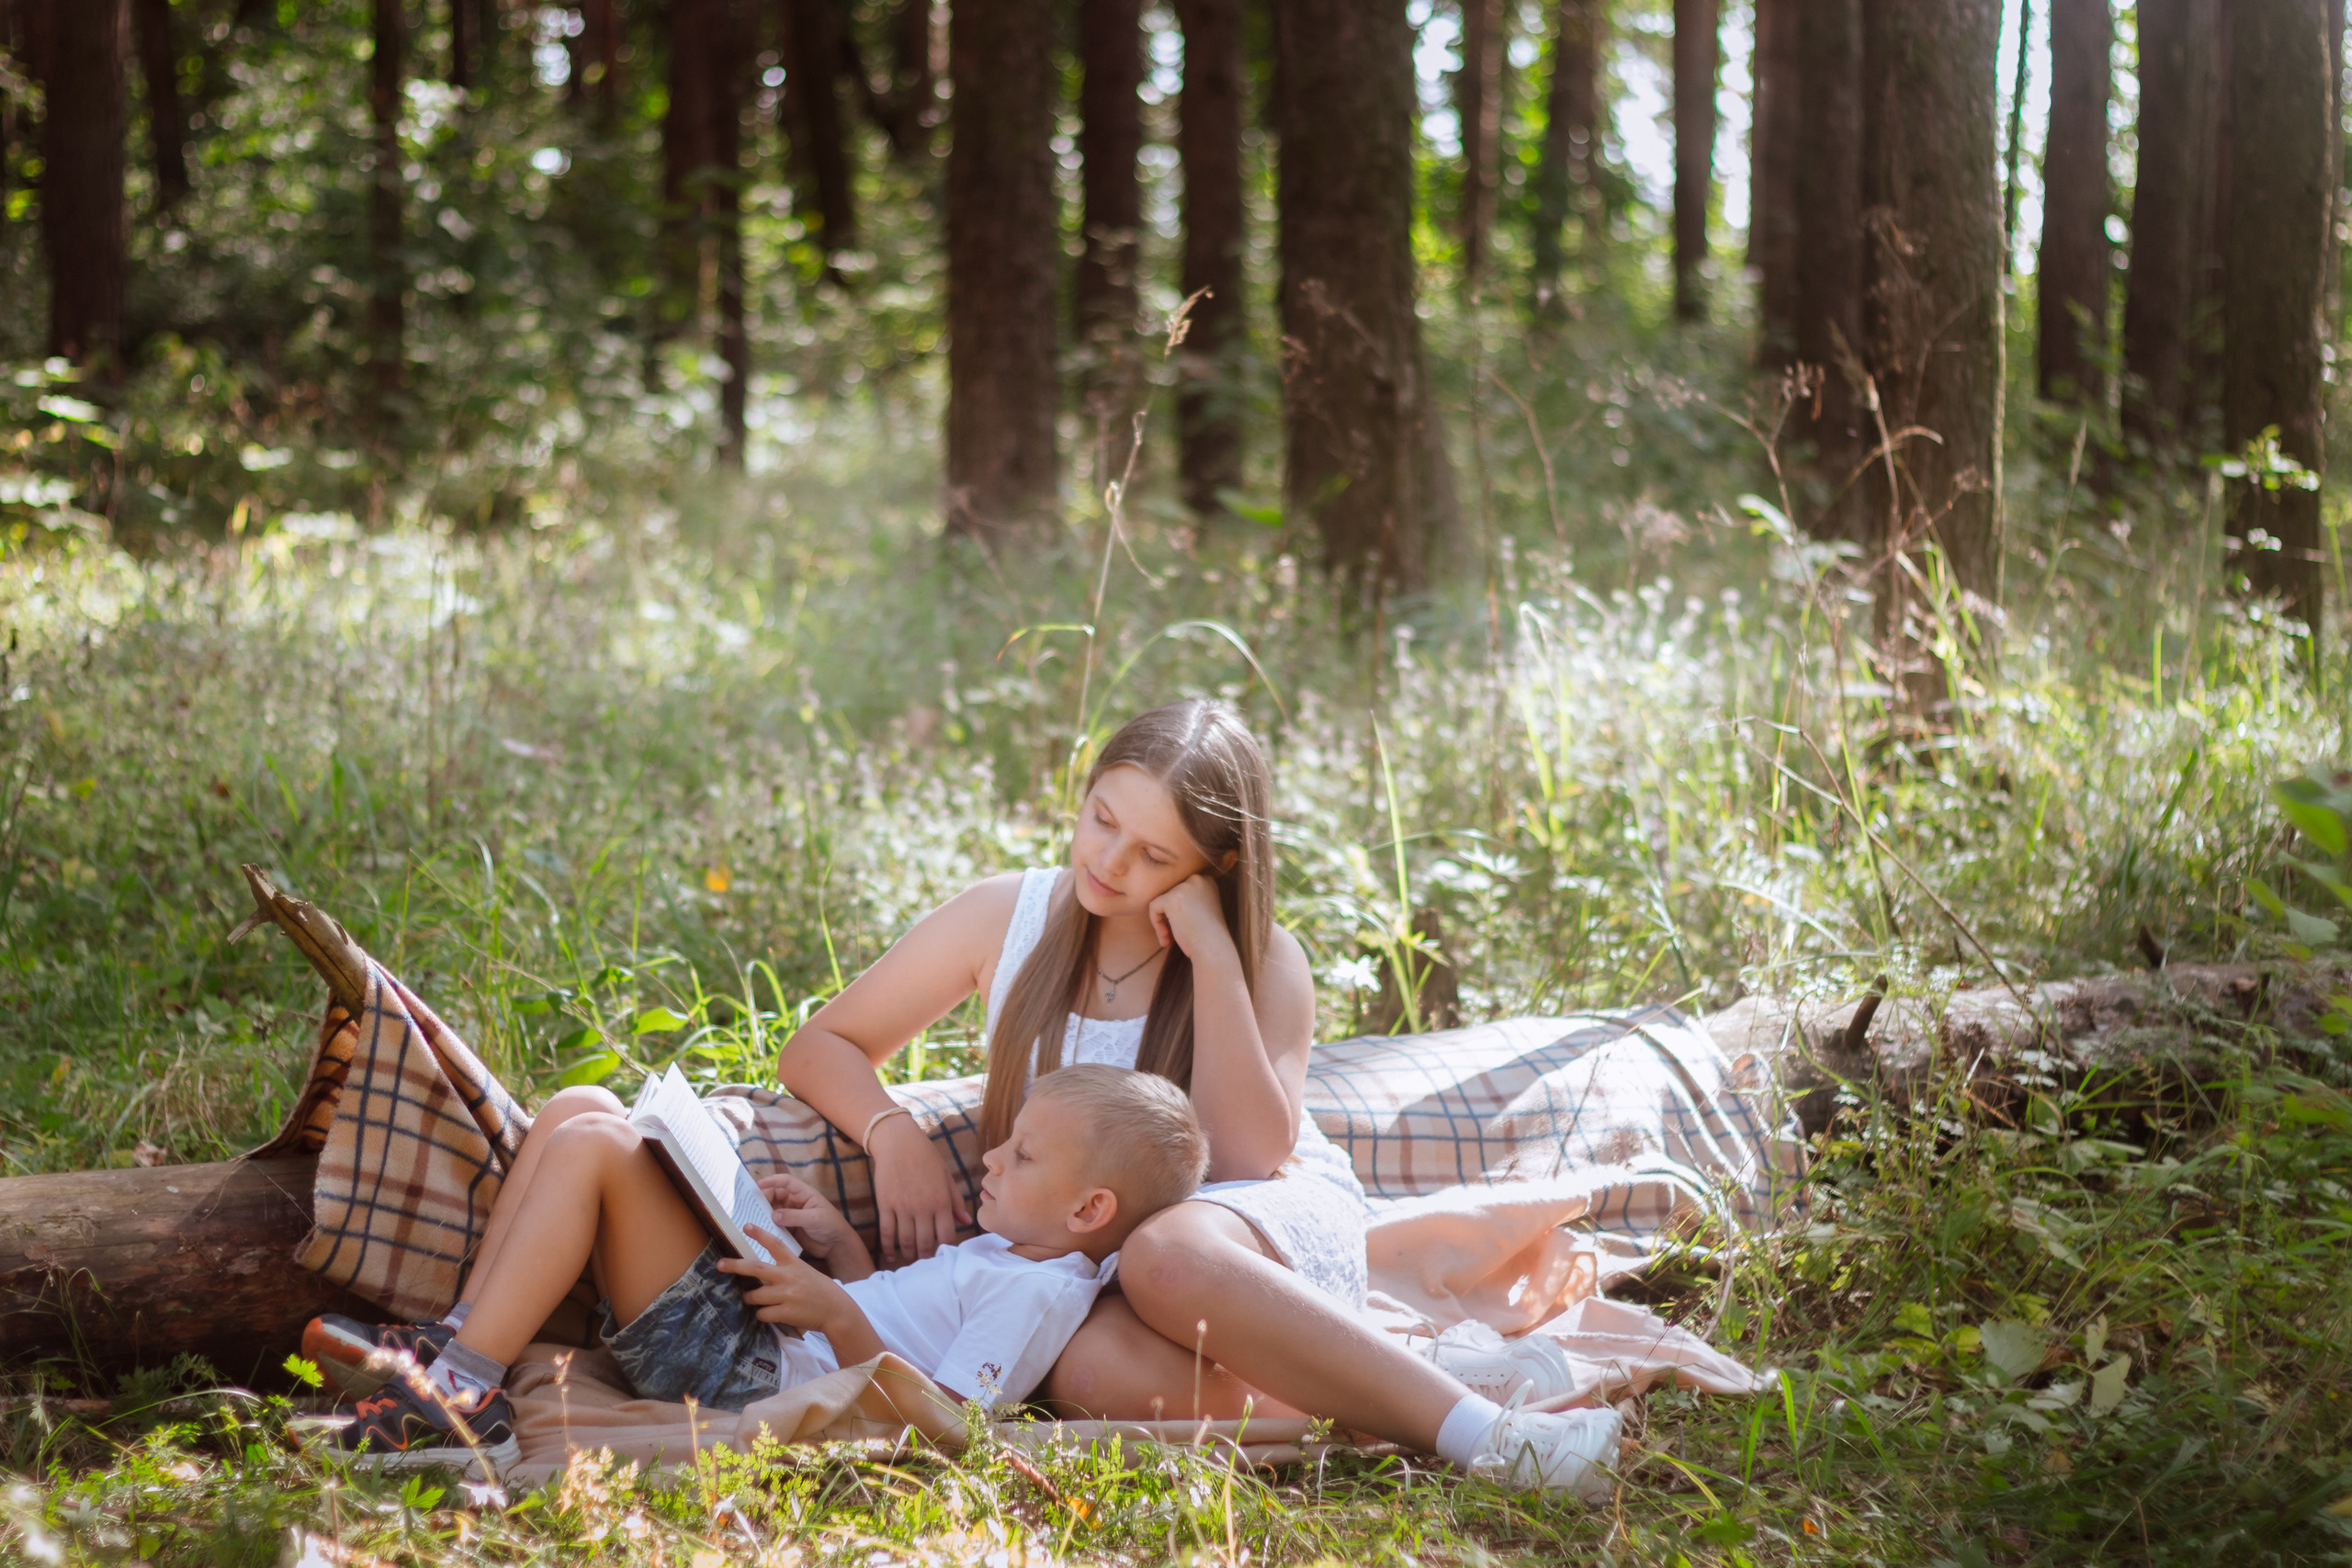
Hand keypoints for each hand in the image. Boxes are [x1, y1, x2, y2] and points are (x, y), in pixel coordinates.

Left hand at [719, 1227, 854, 1329]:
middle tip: (719, 1264)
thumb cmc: (820, 1290)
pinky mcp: (786, 1313)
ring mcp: (786, 1295)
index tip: (746, 1226)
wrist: (837, 1311)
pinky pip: (762, 1314)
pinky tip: (772, 1313)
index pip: (775, 1244)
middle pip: (755, 1268)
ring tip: (754, 1299)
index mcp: (794, 1264)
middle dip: (734, 1266)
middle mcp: (788, 1277)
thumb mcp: (805, 1272)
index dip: (759, 1234)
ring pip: (754, 1296)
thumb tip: (760, 1274)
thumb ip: (786, 1270)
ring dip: (750, 1299)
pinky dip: (763, 1315)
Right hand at [756, 1172, 873, 1280]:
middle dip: (763, 1199)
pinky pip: (773, 1224)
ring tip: (750, 1218)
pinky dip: (766, 1226)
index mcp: (804, 1193)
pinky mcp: (788, 1228)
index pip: (785, 1182)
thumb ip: (794, 1216)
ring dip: (762, 1213)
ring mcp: (790, 1215)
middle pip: (775, 1195)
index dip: (772, 1181)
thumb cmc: (831, 1226)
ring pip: (772, 1210)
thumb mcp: (814, 1219)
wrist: (837, 1245)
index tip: (758, 1185)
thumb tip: (774, 1215)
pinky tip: (757, 1230)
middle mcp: (795, 1202)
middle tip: (750, 1207)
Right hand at [868, 1114, 970, 1266]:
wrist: (899, 1142)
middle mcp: (923, 1207)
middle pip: (925, 1243)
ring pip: (906, 1241)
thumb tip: (966, 1221)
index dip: (946, 1251)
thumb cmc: (927, 1158)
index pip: (946, 1235)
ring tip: (911, 1264)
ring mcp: (902, 1207)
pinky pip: (887, 1231)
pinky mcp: (885, 1204)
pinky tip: (891, 1256)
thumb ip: (956, 1201)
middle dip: (926, 1258)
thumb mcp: (946, 1177)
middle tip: (927, 1268)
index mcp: (941, 1201)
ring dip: (908, 1255)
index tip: (945, 1259)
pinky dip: (888, 1247)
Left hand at [1149, 873, 1236, 967]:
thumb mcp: (1203, 910)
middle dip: (1169, 916)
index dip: (1178, 911)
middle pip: (1171, 894)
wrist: (1213, 947)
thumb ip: (1189, 901)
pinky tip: (1166, 938)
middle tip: (1171, 936)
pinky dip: (1156, 924)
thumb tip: (1165, 899)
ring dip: (1162, 922)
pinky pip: (1154, 907)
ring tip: (1168, 939)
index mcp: (1207, 881)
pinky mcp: (1172, 898)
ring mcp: (1184, 887)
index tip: (1183, 927)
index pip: (1182, 890)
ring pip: (1161, 902)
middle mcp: (1197, 879)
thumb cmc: (1209, 936)